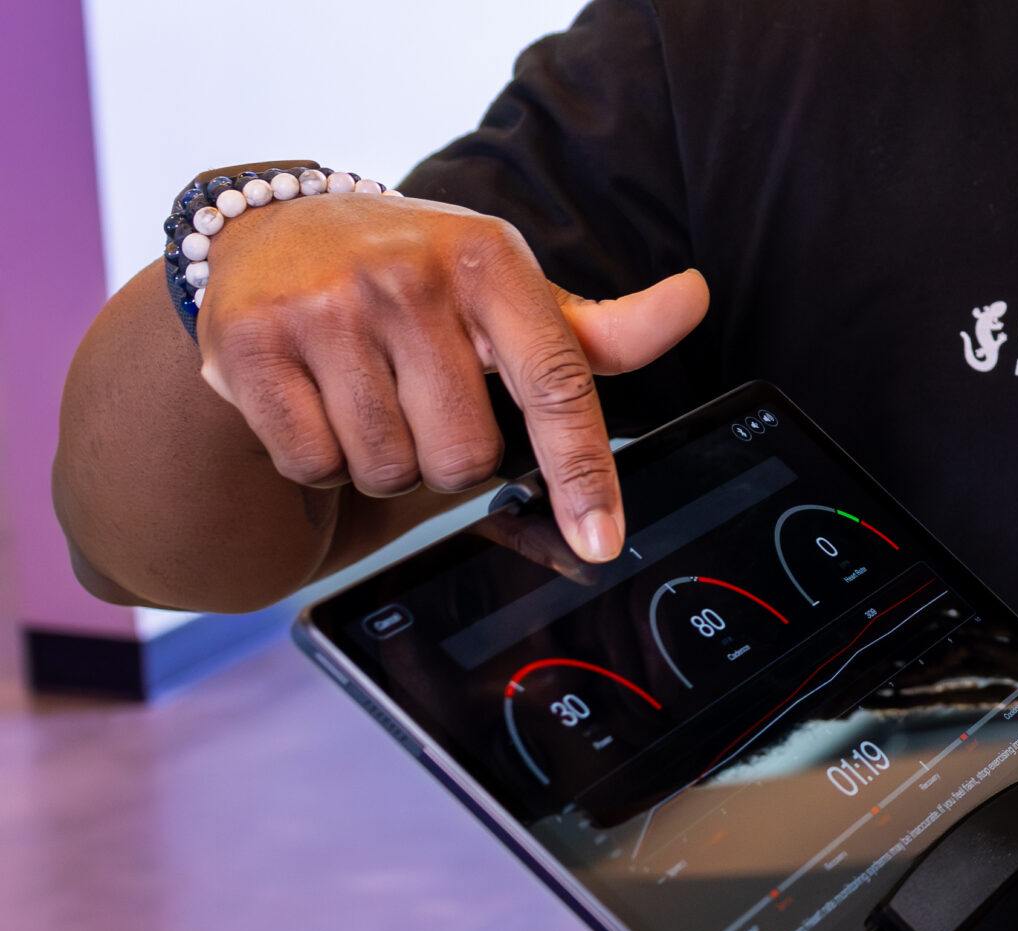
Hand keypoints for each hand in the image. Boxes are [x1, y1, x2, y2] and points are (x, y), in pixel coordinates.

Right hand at [195, 188, 707, 563]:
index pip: (555, 383)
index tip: (601, 541)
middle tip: (422, 401)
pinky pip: (313, 464)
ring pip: (388, 469)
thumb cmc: (419, 278)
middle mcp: (405, 275)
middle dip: (449, 458)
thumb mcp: (508, 292)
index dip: (582, 472)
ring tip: (365, 392)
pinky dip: (318, 457)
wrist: (272, 227)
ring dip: (384, 459)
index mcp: (488, 260)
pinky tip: (311, 397)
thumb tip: (694, 300)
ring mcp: (324, 305)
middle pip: (465, 457)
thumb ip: (600, 330)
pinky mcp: (248, 340)